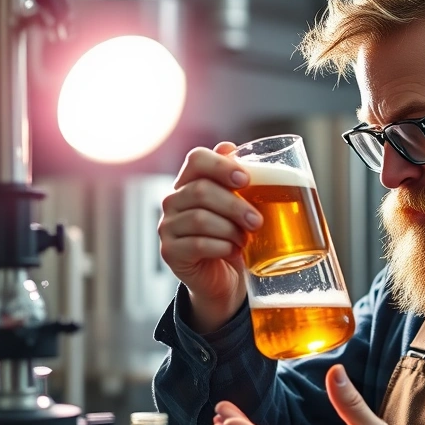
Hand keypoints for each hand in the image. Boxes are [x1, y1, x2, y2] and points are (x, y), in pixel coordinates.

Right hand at [158, 143, 262, 333]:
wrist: (223, 277)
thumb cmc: (232, 236)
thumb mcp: (239, 206)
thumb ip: (235, 178)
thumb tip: (229, 146)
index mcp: (189, 182)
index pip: (197, 159)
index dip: (221, 166)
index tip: (245, 180)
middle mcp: (173, 200)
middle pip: (201, 190)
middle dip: (235, 206)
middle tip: (257, 221)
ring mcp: (167, 226)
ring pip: (200, 219)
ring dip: (230, 230)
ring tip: (244, 239)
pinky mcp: (170, 252)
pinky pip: (197, 244)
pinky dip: (222, 247)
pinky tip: (232, 250)